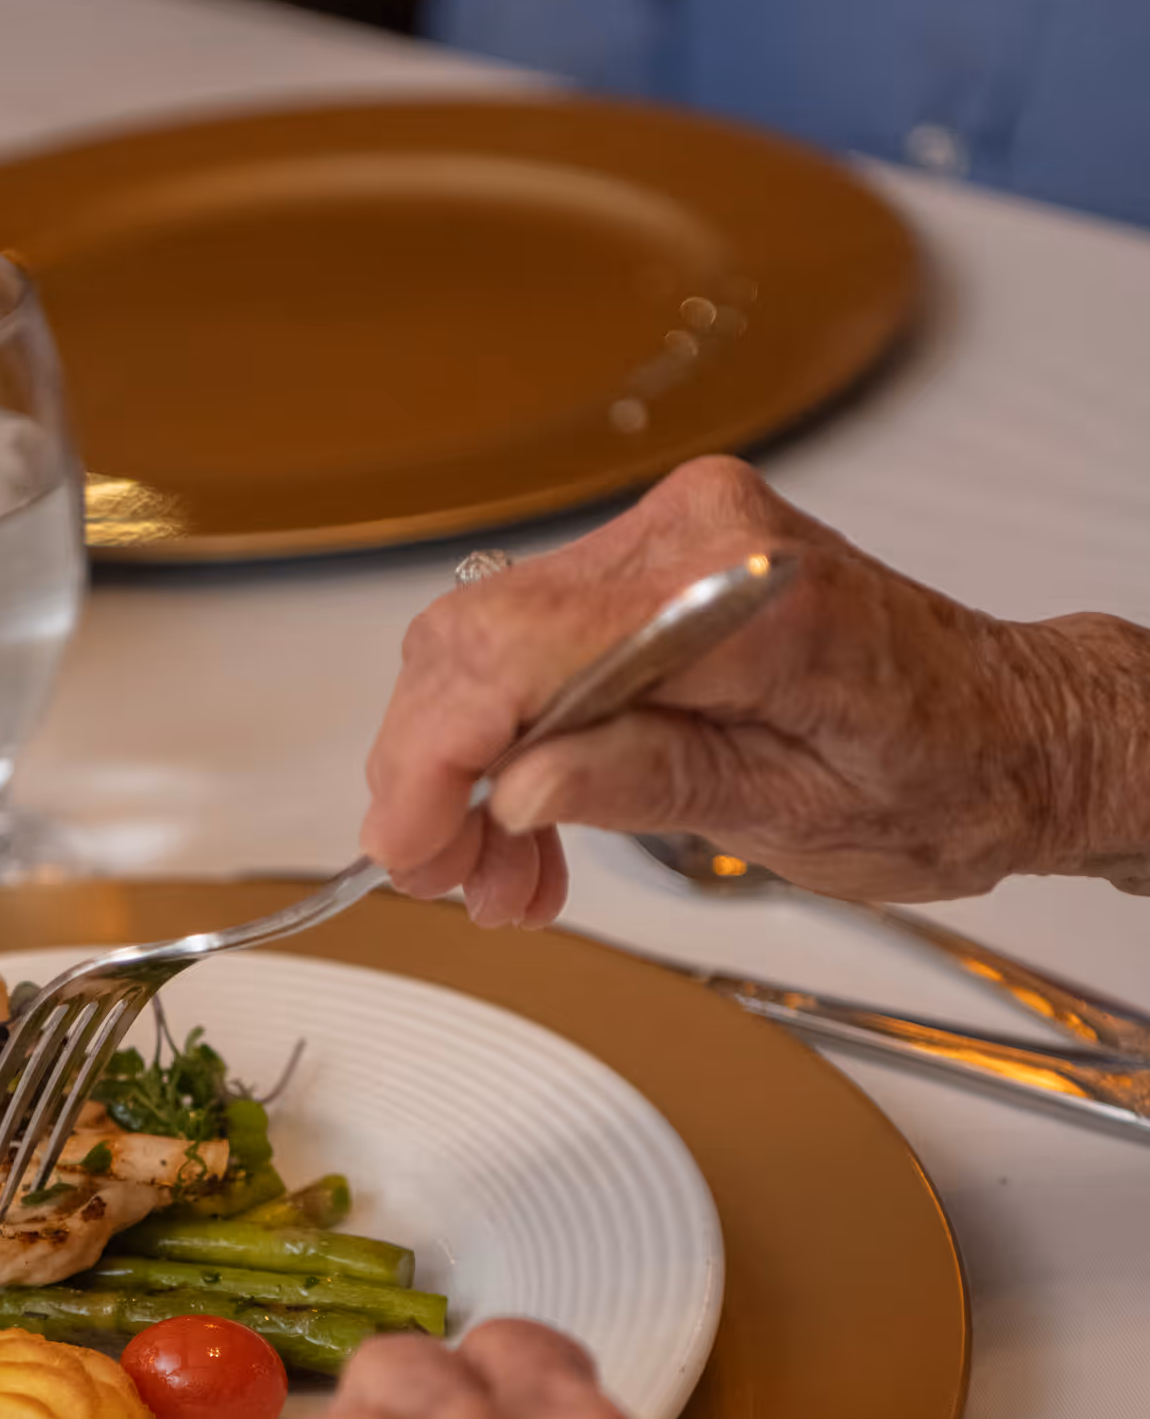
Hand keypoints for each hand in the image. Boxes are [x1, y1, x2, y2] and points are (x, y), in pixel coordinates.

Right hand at [360, 455, 1149, 919]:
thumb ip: (652, 781)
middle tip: (449, 883)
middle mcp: (696, 535)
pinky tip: (526, 826)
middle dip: (433, 775)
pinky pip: (530, 646)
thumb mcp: (798, 815)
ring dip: (461, 772)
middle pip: (479, 640)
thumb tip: (520, 786)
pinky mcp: (654, 569)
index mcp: (741, 591)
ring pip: (484, 647)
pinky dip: (504, 743)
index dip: (437, 757)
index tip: (410, 849)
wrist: (1010, 734)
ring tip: (498, 880)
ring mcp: (670, 541)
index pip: (524, 649)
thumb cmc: (942, 775)